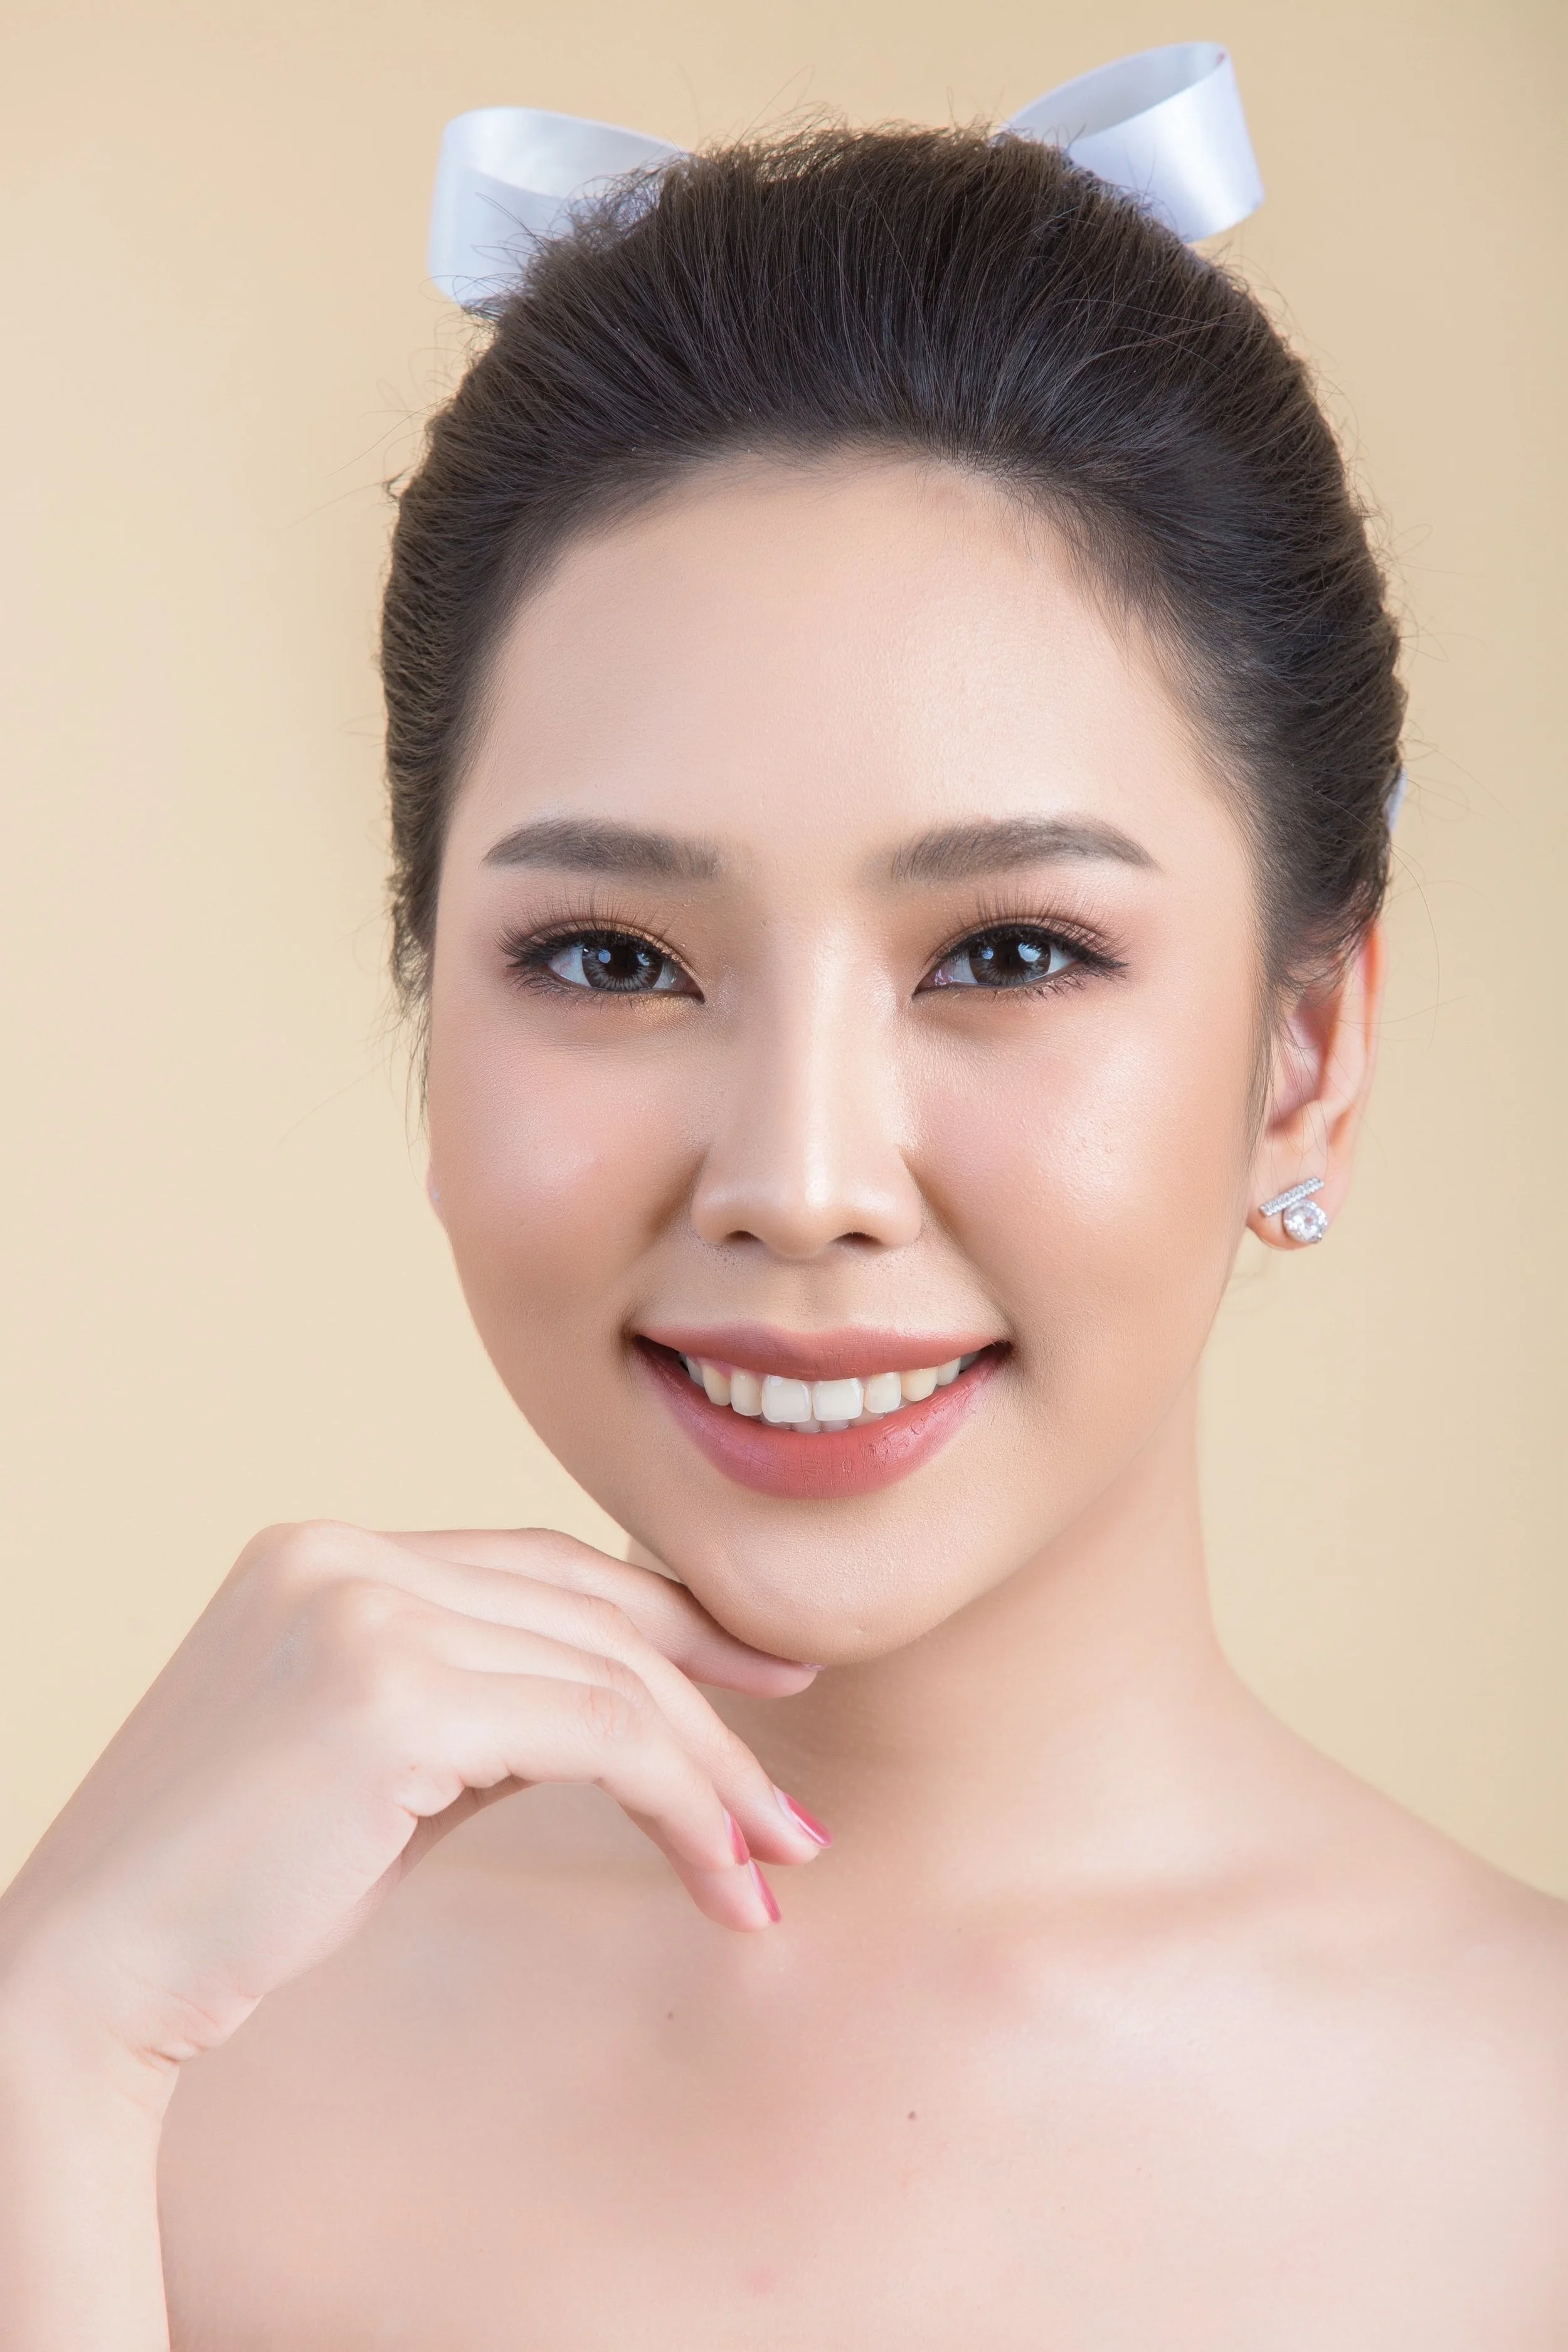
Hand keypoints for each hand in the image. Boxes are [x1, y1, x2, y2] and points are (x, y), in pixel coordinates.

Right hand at [0, 1522, 824, 2090]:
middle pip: (591, 1615)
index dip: (668, 1621)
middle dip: (714, 1706)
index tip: (763, 1678)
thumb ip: (488, 1706)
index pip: (544, 1568)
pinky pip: (597, 1732)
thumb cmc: (234, 1889)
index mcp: (326, 1550)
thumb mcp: (381, 1766)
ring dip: (713, 1778)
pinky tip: (719, 1874)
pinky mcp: (389, 1689)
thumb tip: (633, 1713)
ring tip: (774, 1865)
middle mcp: (344, 1553)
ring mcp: (363, 1607)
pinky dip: (681, 1803)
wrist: (89, 1972)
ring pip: (612, 1676)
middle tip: (792, 1808)